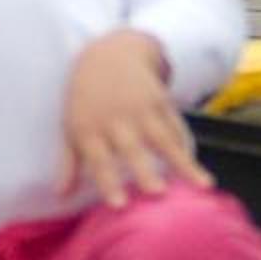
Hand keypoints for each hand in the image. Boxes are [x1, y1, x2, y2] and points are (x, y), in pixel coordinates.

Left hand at [62, 29, 211, 208]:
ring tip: (200, 184)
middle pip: (132, 149)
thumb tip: (60, 196)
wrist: (109, 53)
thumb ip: (68, 162)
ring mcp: (141, 109)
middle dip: (145, 171)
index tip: (119, 206)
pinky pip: (176, 127)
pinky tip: (198, 169)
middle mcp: (117, 120)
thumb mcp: (71, 125)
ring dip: (182, 162)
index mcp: (90, 129)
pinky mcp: (161, 101)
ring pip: (164, 139)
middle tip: (156, 194)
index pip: (98, 159)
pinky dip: (187, 147)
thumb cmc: (86, 97)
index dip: (108, 182)